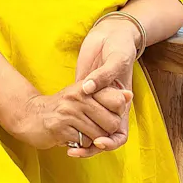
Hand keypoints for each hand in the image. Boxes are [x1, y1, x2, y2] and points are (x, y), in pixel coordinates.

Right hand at [7, 82, 131, 152]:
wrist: (31, 116)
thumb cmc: (62, 108)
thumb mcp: (82, 96)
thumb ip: (106, 96)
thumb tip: (129, 95)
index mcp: (86, 87)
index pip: (117, 101)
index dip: (117, 114)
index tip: (107, 116)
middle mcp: (78, 97)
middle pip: (111, 122)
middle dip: (107, 132)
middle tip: (95, 130)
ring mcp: (68, 112)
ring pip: (98, 136)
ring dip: (93, 140)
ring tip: (82, 133)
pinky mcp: (60, 128)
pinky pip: (84, 143)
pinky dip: (81, 145)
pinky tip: (72, 138)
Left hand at [69, 16, 141, 156]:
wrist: (110, 34)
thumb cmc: (120, 47)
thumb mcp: (116, 60)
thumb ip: (103, 76)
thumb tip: (87, 90)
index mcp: (121, 104)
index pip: (119, 133)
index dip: (111, 142)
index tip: (99, 143)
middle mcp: (108, 107)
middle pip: (102, 137)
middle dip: (90, 147)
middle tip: (73, 149)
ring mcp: (94, 102)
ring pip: (88, 131)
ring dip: (79, 141)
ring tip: (67, 147)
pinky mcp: (81, 95)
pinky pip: (77, 116)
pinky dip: (71, 126)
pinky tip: (60, 131)